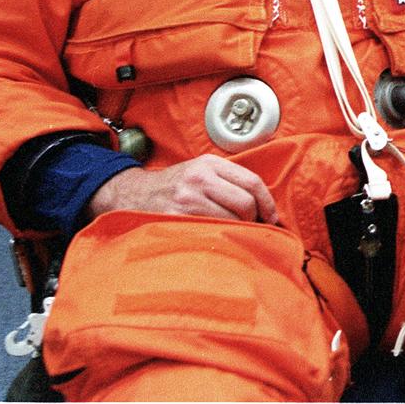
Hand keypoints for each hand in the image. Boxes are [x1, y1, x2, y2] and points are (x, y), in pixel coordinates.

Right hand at [86, 154, 278, 223]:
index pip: (252, 182)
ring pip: (230, 219)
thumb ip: (228, 180)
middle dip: (254, 219)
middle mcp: (198, 178)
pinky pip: (209, 232)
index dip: (267, 203)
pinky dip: (219, 238)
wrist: (132, 194)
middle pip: (245, 202)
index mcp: (209, 164)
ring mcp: (186, 199)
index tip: (272, 217)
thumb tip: (264, 206)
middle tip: (252, 228)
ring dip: (238, 231)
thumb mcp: (200, 170)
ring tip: (234, 234)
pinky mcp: (175, 218)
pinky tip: (218, 240)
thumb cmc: (173, 186)